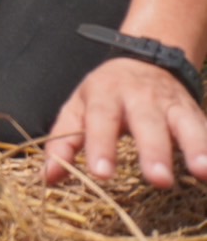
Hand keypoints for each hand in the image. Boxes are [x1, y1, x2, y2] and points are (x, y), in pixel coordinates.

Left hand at [44, 56, 206, 188]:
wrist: (145, 60)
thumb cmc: (105, 94)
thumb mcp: (77, 109)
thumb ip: (63, 142)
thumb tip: (48, 177)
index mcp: (105, 94)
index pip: (101, 120)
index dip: (101, 146)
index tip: (102, 174)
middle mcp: (141, 97)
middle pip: (148, 123)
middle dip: (154, 151)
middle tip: (158, 180)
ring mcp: (172, 104)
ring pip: (185, 124)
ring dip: (196, 147)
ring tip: (202, 172)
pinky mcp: (195, 113)